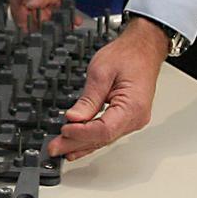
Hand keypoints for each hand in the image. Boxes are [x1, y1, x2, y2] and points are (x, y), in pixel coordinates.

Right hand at [7, 0, 71, 29]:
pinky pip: (61, 7)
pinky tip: (74, 20)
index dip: (28, 26)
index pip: (21, 16)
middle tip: (56, 36)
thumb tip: (32, 5)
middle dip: (45, 29)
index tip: (38, 35)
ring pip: (50, 16)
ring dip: (58, 24)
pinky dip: (67, 14)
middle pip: (36, 19)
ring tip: (67, 30)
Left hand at [47, 17, 168, 159]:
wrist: (143, 48)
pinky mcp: (125, 119)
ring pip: (102, 139)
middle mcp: (135, 117)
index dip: (81, 133)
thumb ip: (88, 99)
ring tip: (59, 149)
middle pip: (101, 138)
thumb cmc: (127, 55)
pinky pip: (105, 133)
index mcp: (133, 106)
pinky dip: (89, 140)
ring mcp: (132, 120)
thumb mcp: (101, 72)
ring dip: (79, 145)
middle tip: (54, 148)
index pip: (104, 129)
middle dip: (75, 143)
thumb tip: (73, 118)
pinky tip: (76, 148)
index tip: (64, 130)